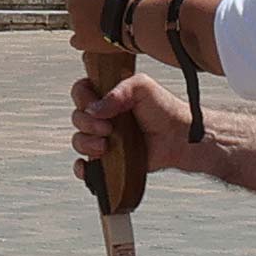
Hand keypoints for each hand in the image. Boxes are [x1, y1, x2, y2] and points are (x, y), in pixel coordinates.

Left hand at [63, 0, 143, 53]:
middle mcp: (72, 2)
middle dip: (86, 6)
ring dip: (87, 23)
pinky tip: (95, 40)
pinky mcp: (81, 40)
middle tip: (103, 9)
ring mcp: (75, 22)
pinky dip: (84, 41)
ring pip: (76, 22)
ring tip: (105, 26)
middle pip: (75, 4)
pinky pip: (76, 41)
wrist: (134, 17)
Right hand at [73, 71, 192, 166]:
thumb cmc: (165, 110)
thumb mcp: (142, 87)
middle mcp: (103, 116)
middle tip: (108, 127)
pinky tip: (89, 166)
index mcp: (108, 95)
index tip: (95, 105)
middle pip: (77, 117)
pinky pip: (86, 166)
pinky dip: (82, 168)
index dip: (82, 98)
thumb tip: (95, 108)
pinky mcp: (109, 159)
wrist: (178, 138)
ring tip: (106, 145)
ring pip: (78, 141)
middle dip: (87, 123)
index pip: (80, 91)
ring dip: (86, 143)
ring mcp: (104, 138)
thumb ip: (118, 91)